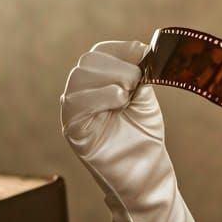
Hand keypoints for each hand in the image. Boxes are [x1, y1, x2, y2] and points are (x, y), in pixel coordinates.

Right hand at [61, 40, 205, 221]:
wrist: (146, 173)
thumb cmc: (144, 137)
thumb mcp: (145, 99)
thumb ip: (139, 74)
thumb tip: (141, 51)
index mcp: (98, 83)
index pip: (99, 53)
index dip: (120, 49)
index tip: (144, 52)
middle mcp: (82, 95)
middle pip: (87, 63)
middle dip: (116, 65)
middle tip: (137, 81)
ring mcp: (75, 114)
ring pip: (79, 79)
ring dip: (109, 78)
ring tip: (128, 94)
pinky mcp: (74, 132)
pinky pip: (74, 105)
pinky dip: (97, 96)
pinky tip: (118, 99)